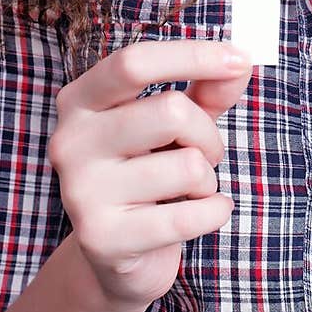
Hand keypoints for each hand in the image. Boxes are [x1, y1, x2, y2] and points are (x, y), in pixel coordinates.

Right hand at [47, 40, 251, 311]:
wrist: (116, 254)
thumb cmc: (150, 172)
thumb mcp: (176, 124)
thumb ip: (206, 90)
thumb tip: (240, 63)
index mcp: (80, 101)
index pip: (135, 62)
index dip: (193, 56)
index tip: (240, 59)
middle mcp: (70, 141)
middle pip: (170, 111)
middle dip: (207, 134)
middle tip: (203, 155)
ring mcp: (81, 191)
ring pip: (187, 165)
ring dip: (207, 179)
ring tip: (187, 191)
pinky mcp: (103, 238)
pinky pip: (189, 215)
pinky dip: (215, 212)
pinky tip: (204, 213)